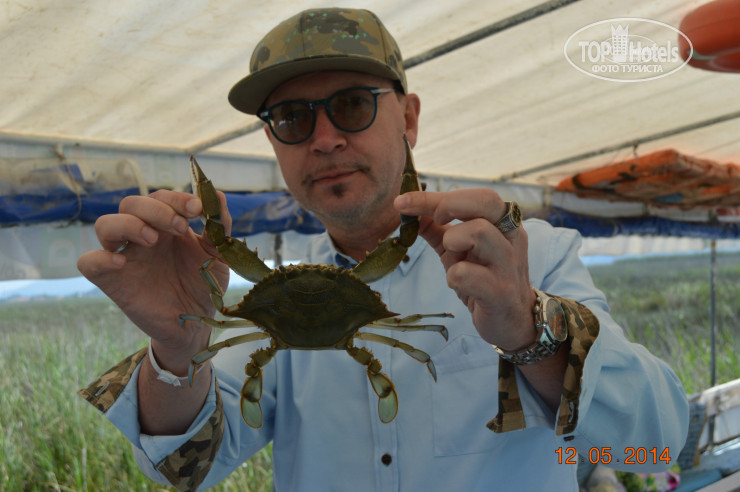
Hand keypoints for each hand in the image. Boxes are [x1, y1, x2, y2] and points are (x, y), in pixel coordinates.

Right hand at [77, 189, 230, 372]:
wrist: (196, 323)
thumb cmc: (203, 285)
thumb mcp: (218, 256)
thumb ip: (218, 227)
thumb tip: (218, 195)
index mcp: (166, 226)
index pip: (161, 198)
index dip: (176, 198)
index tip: (197, 209)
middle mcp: (142, 236)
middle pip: (131, 204)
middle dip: (156, 209)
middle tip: (180, 228)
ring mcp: (125, 257)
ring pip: (105, 225)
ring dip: (129, 224)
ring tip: (153, 239)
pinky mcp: (112, 282)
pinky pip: (88, 263)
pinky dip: (98, 258)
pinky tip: (121, 263)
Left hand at [395, 189, 536, 350]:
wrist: (513, 322)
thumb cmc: (484, 279)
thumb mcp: (459, 250)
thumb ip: (437, 229)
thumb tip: (408, 209)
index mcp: (503, 223)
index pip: (476, 197)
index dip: (438, 196)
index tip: (404, 201)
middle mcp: (511, 238)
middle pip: (486, 203)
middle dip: (448, 205)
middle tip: (433, 220)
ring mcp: (508, 265)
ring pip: (479, 232)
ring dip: (452, 240)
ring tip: (452, 256)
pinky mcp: (500, 293)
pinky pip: (467, 274)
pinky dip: (453, 276)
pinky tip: (457, 283)